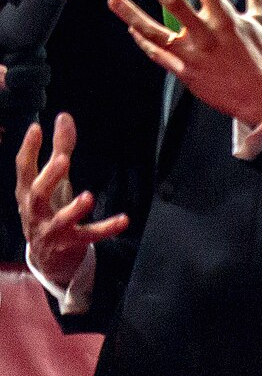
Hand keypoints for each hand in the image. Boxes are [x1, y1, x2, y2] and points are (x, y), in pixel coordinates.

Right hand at [15, 113, 128, 287]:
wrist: (48, 259)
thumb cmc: (49, 209)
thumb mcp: (53, 179)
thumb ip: (59, 148)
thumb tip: (64, 116)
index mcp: (28, 194)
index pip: (23, 169)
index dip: (28, 149)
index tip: (36, 128)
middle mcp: (35, 213)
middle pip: (38, 194)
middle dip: (49, 177)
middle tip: (64, 160)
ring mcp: (52, 231)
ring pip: (60, 221)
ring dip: (74, 209)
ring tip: (88, 196)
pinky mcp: (71, 244)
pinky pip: (90, 236)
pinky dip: (107, 228)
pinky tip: (124, 219)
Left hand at [108, 0, 261, 127]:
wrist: (261, 99)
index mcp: (226, 19)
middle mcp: (206, 35)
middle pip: (175, 3)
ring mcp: (193, 56)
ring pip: (156, 32)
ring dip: (133, 14)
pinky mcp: (185, 73)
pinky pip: (158, 55)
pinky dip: (143, 42)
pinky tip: (131, 29)